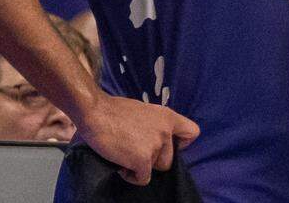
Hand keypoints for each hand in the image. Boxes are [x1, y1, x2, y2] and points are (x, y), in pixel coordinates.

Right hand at [80, 93, 199, 185]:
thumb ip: (154, 124)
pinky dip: (131, 176)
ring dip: (142, 166)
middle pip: (170, 158)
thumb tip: (153, 138)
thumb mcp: (144, 111)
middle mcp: (166, 131)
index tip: (166, 146)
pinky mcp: (143, 159)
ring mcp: (155, 145)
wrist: (96, 112)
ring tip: (125, 156)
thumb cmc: (114, 110)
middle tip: (135, 151)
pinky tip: (120, 164)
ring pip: (155, 168)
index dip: (181, 144)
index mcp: (168, 116)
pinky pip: (143, 178)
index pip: (192, 133)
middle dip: (153, 159)